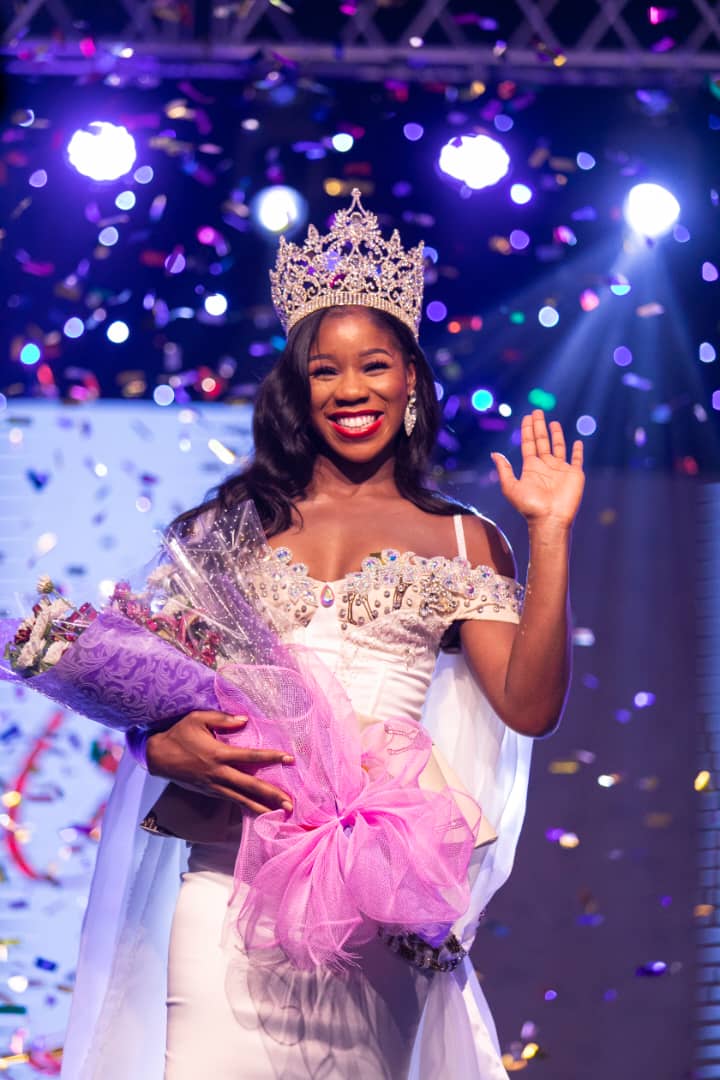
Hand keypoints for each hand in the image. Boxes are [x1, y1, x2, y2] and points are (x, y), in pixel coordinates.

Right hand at [145, 710, 293, 814]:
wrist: (157, 756)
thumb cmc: (178, 734)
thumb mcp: (198, 718)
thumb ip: (223, 718)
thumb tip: (245, 720)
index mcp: (218, 754)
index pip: (251, 757)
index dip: (271, 757)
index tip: (289, 759)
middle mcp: (218, 774)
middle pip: (250, 786)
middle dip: (271, 795)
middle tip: (291, 804)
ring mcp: (214, 786)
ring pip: (242, 799)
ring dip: (262, 808)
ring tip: (281, 814)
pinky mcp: (210, 793)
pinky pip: (232, 801)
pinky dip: (247, 808)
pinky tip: (260, 813)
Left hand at [491, 410, 584, 526]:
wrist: (550, 519)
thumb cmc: (529, 506)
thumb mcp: (511, 487)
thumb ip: (504, 469)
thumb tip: (494, 454)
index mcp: (531, 468)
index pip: (529, 444)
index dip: (527, 430)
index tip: (526, 417)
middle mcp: (546, 466)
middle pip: (542, 441)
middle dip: (539, 426)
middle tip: (537, 411)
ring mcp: (560, 469)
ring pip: (558, 447)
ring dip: (556, 434)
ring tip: (553, 422)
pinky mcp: (574, 474)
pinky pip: (577, 459)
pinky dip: (578, 451)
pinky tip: (577, 442)